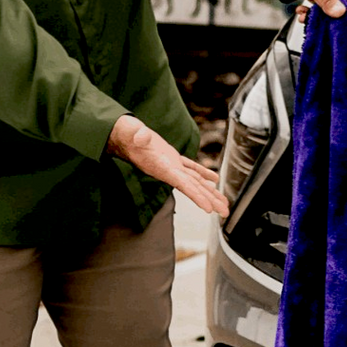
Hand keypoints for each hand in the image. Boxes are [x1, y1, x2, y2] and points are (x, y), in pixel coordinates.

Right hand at [107, 115, 228, 216]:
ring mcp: (171, 165)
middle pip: (192, 188)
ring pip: (194, 180)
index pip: (182, 184)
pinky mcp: (172, 157)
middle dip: (209, 200)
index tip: (208, 209)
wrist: (121, 134)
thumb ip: (139, 136)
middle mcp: (168, 170)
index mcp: (161, 167)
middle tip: (224, 213)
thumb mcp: (132, 133)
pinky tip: (214, 178)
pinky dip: (203, 173)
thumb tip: (141, 136)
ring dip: (210, 191)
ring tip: (223, 203)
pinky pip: (190, 168)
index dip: (196, 197)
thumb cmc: (126, 134)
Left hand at [287, 0, 346, 17]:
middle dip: (331, 20)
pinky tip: (303, 11)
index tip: (334, 22)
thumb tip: (340, 13)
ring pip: (334, 16)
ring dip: (319, 18)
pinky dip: (314, 15)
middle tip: (315, 19)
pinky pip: (325, 13)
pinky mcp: (328, 1)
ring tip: (305, 15)